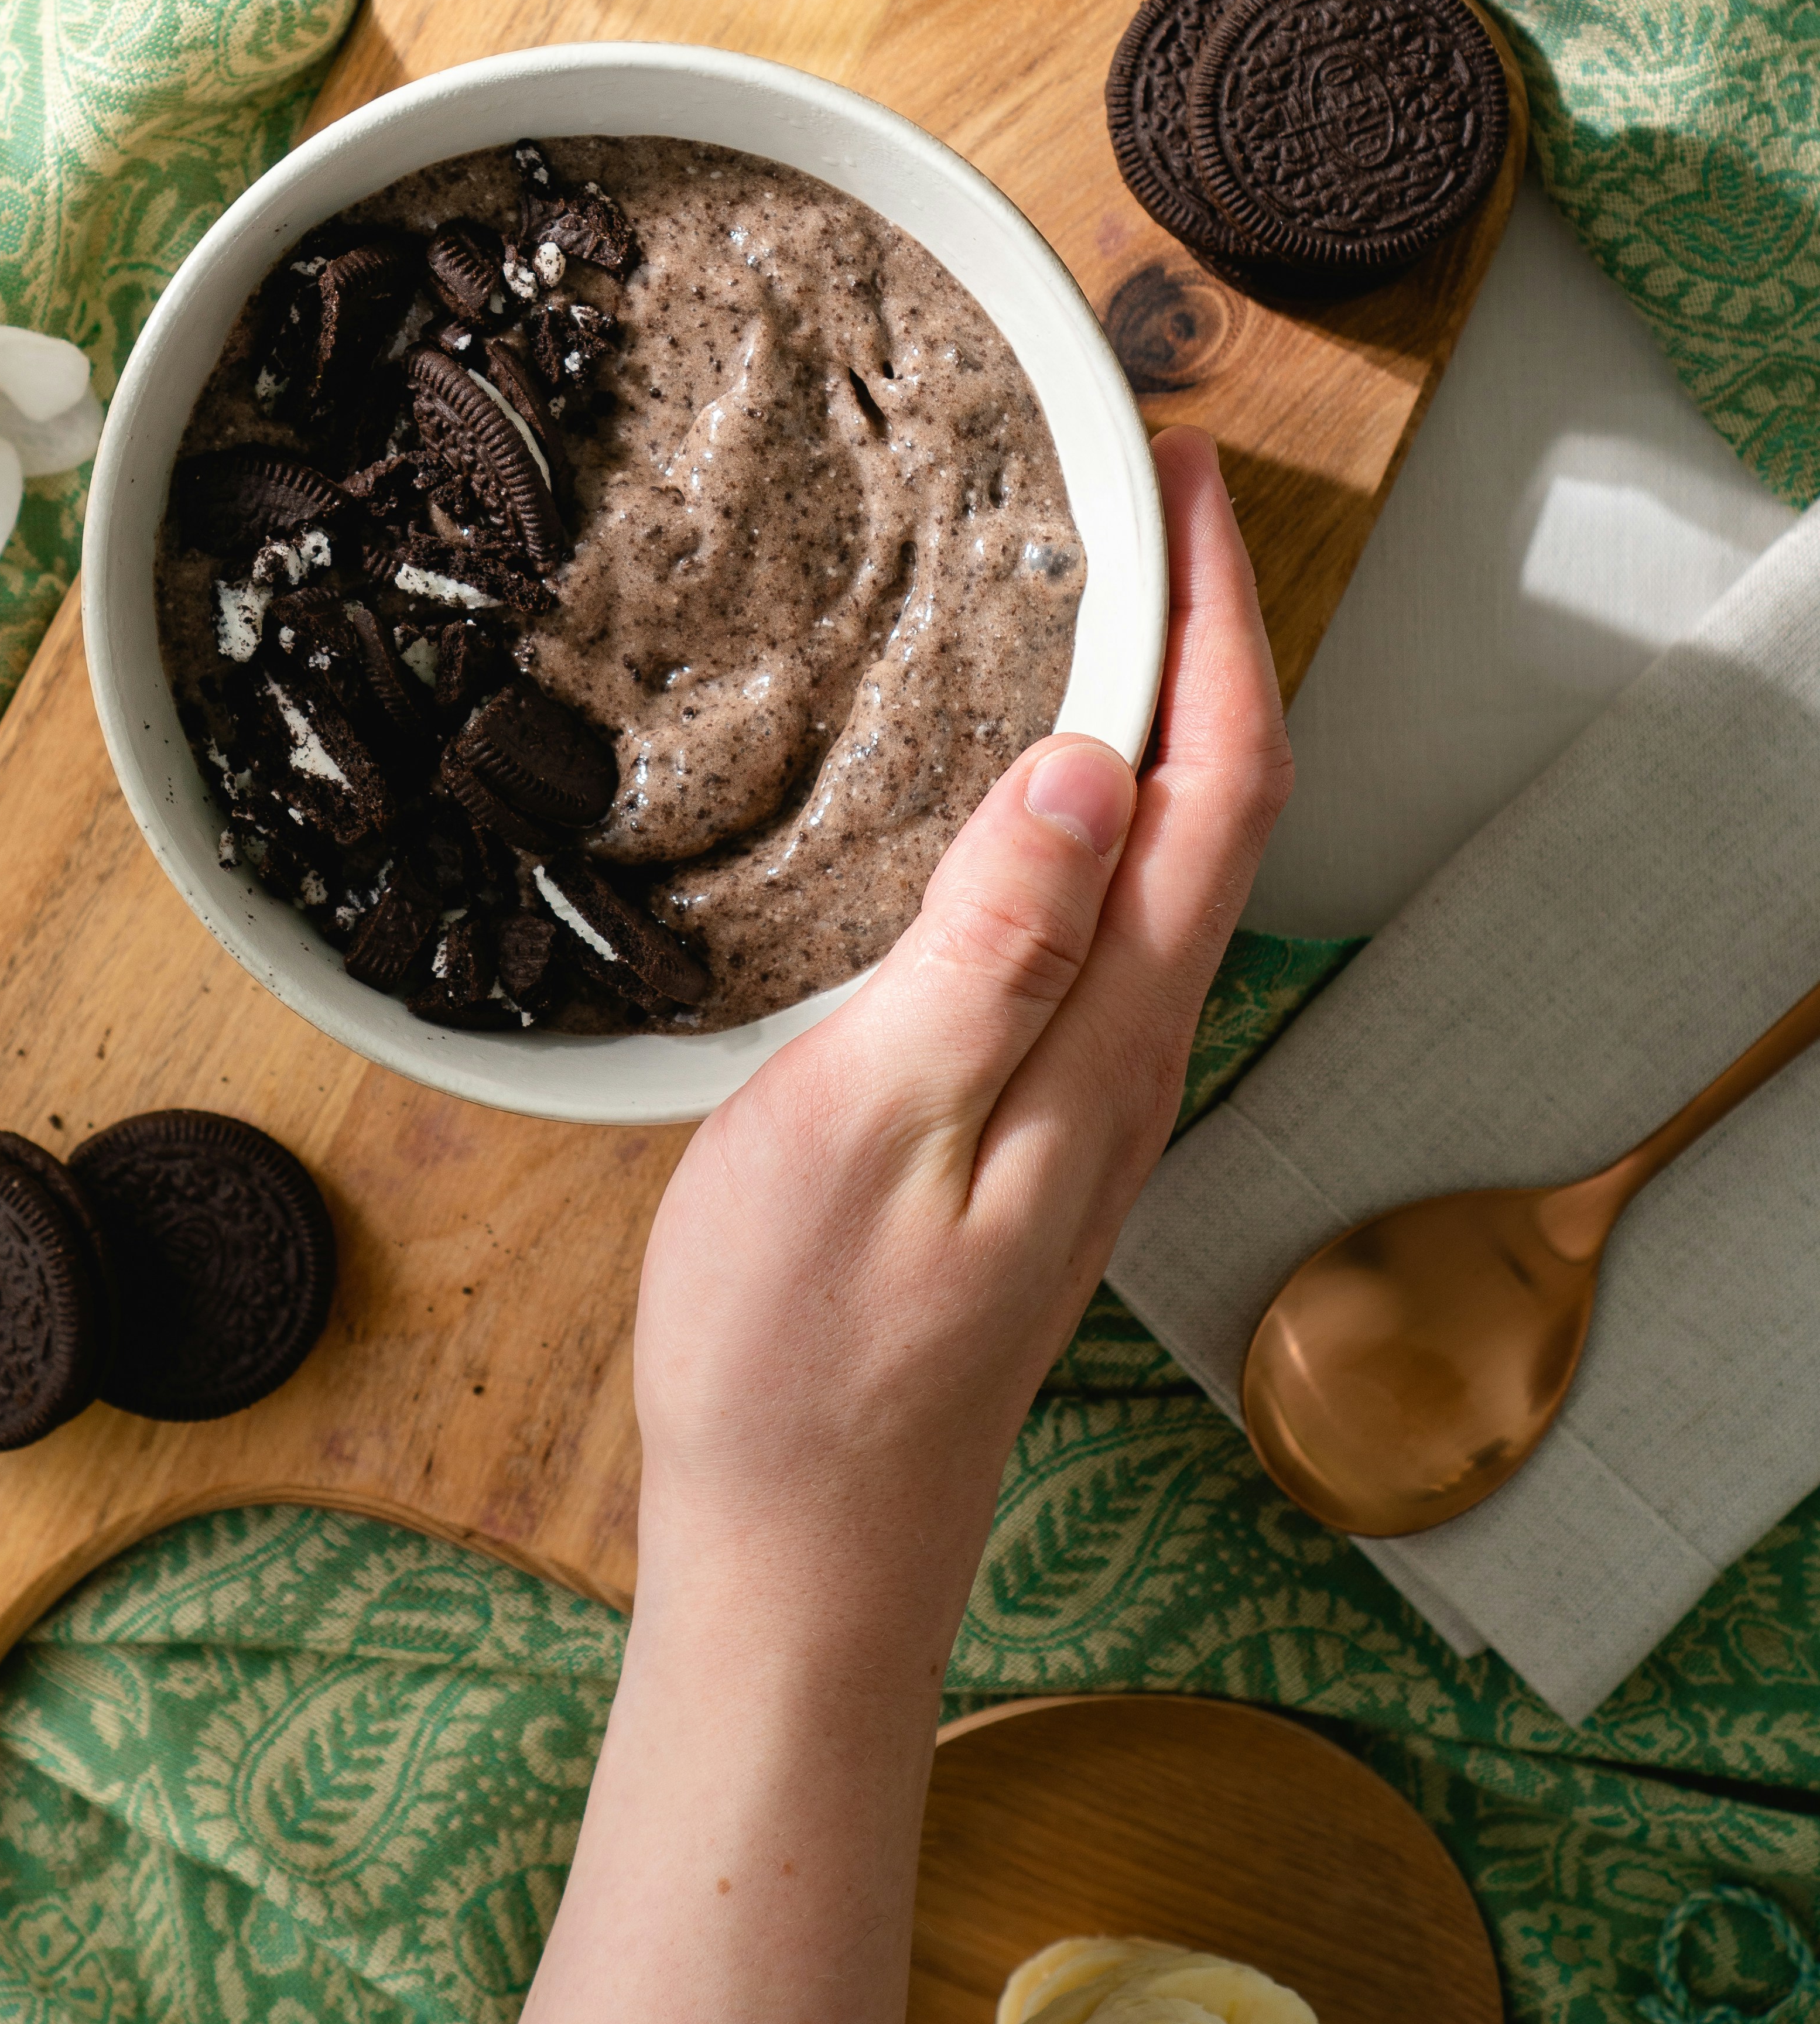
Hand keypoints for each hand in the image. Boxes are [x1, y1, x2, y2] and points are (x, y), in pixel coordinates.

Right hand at [631, 424, 1291, 1661]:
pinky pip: (1103, 926)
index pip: (1219, 782)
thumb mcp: (870, 1119)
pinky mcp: (1035, 1125)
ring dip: (1156, 719)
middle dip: (1207, 636)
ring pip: (1168, 865)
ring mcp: (1090, 1096)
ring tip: (1097, 603)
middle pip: (1219, 809)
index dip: (1218, 615)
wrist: (803, 1545)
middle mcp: (1131, 1057)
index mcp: (1109, 1036)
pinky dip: (1094, 812)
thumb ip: (990, 944)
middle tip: (1147, 502)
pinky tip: (1022, 791)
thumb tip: (1093, 768)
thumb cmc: (804, 1350)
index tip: (1183, 478)